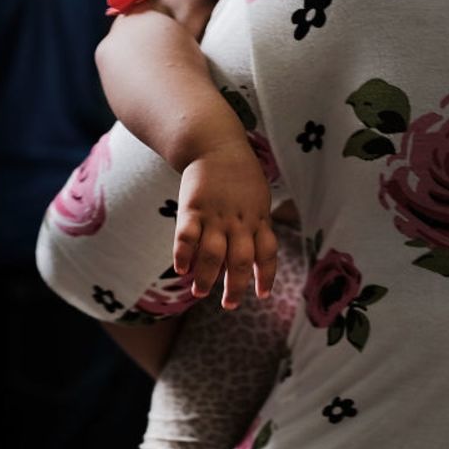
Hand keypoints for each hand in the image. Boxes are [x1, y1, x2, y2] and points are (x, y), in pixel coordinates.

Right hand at [173, 144, 277, 309]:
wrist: (215, 143)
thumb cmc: (239, 175)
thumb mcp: (258, 198)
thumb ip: (258, 224)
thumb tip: (255, 254)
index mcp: (259, 219)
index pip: (268, 253)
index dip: (266, 276)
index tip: (262, 295)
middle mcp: (239, 221)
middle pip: (241, 261)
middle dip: (235, 287)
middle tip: (229, 305)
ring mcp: (215, 215)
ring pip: (213, 254)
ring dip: (206, 277)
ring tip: (199, 293)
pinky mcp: (192, 208)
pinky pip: (187, 236)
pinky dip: (183, 255)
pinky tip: (181, 270)